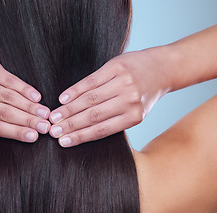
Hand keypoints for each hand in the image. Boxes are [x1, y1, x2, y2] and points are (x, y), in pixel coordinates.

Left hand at [0, 47, 50, 142]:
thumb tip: (27, 131)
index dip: (17, 132)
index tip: (35, 136)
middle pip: (6, 113)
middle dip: (29, 121)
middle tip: (46, 126)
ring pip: (9, 98)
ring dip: (30, 106)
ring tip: (45, 112)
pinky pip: (9, 80)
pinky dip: (25, 89)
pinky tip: (36, 96)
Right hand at [48, 48, 170, 146]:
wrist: (163, 68)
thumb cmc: (145, 93)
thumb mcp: (136, 111)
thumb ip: (114, 120)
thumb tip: (84, 131)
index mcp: (134, 117)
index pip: (102, 130)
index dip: (80, 136)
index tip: (63, 142)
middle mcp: (129, 101)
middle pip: (93, 115)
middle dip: (70, 125)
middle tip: (53, 131)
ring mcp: (123, 83)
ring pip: (90, 99)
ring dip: (69, 109)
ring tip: (54, 116)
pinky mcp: (117, 67)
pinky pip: (91, 80)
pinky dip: (75, 90)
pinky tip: (63, 98)